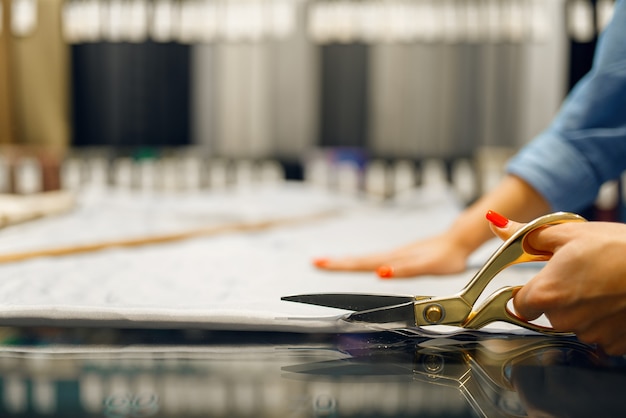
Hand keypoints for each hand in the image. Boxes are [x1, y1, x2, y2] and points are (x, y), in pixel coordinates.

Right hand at [312, 232, 471, 277]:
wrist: (458, 241)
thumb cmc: (446, 255)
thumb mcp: (426, 265)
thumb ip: (404, 269)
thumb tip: (381, 272)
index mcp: (393, 259)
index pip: (361, 263)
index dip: (341, 265)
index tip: (321, 264)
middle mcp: (390, 255)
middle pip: (358, 260)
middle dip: (336, 263)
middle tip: (316, 263)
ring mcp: (394, 255)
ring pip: (364, 259)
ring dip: (344, 262)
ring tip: (326, 263)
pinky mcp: (399, 256)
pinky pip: (373, 259)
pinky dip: (359, 262)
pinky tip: (356, 264)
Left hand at [489, 214, 625, 355]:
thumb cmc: (619, 248)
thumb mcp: (567, 232)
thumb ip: (524, 234)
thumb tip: (495, 223)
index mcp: (545, 293)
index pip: (517, 303)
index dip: (526, 290)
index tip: (541, 279)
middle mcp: (564, 320)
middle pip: (545, 314)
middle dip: (556, 296)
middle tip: (579, 275)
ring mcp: (591, 335)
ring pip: (572, 324)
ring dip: (580, 309)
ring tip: (601, 285)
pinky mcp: (615, 344)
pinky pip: (597, 335)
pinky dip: (602, 321)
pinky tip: (613, 301)